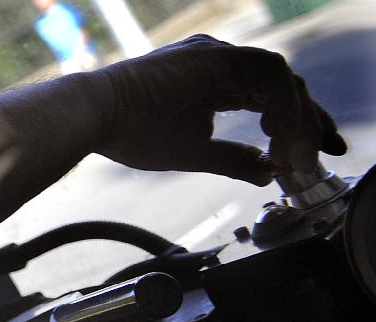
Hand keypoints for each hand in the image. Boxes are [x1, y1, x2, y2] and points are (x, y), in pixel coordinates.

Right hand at [89, 35, 346, 185]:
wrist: (98, 117)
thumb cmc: (132, 134)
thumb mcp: (194, 154)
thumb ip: (233, 159)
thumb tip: (265, 172)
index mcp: (217, 86)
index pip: (271, 102)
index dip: (296, 128)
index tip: (306, 159)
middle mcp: (223, 66)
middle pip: (285, 89)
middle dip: (308, 125)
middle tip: (314, 159)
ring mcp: (221, 58)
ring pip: (283, 82)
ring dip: (295, 121)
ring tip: (291, 156)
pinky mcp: (218, 58)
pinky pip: (270, 77)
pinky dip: (281, 107)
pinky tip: (276, 135)